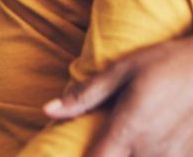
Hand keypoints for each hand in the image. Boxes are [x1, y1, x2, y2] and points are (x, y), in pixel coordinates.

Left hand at [44, 37, 192, 155]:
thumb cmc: (163, 63)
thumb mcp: (121, 71)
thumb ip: (85, 95)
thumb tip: (48, 111)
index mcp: (129, 129)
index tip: (73, 149)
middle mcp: (152, 151)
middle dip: (105, 153)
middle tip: (104, 133)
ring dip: (128, 153)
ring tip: (126, 133)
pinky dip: (149, 153)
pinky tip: (147, 138)